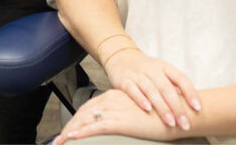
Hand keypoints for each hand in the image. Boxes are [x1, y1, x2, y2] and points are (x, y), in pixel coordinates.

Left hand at [52, 89, 176, 143]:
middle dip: (69, 127)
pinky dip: (83, 132)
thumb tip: (115, 123)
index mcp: (114, 96)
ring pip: (86, 120)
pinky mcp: (120, 121)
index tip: (68, 131)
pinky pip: (95, 127)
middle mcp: (111, 100)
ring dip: (71, 132)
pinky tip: (73, 138)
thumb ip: (123, 113)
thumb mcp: (136, 111)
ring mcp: (114, 110)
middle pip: (83, 113)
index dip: (76, 120)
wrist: (176, 113)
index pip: (89, 108)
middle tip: (58, 140)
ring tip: (61, 142)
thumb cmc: (160, 114)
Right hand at [103, 47, 200, 130]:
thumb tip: (190, 105)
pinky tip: (147, 109)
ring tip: (170, 121)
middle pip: (166, 88)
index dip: (190, 93)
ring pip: (151, 90)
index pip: (181, 78)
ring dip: (162, 107)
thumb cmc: (146, 70)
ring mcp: (137, 74)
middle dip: (177, 107)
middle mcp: (152, 69)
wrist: (121, 57)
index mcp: (165, 67)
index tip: (197, 108)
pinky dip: (140, 99)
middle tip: (184, 123)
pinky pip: (132, 90)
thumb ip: (174, 86)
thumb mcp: (162, 72)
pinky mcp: (124, 80)